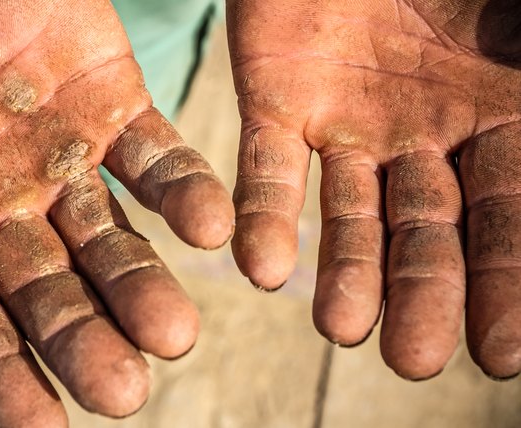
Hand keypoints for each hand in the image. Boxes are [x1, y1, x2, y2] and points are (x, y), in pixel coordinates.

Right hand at [0, 1, 233, 424]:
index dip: (0, 375)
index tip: (41, 427)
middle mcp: (2, 198)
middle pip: (50, 293)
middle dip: (85, 341)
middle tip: (126, 392)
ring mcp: (63, 154)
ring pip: (112, 239)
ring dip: (143, 286)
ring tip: (176, 334)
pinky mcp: (115, 100)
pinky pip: (158, 158)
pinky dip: (186, 194)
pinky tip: (211, 231)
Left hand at [227, 0, 520, 378]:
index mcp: (500, 118)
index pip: (508, 216)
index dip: (507, 281)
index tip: (501, 354)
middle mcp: (424, 136)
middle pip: (427, 229)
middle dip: (423, 290)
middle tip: (410, 360)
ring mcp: (349, 123)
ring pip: (349, 213)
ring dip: (346, 272)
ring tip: (341, 330)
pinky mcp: (277, 105)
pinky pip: (268, 168)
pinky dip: (265, 216)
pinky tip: (264, 269)